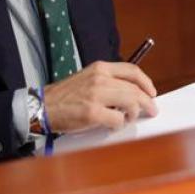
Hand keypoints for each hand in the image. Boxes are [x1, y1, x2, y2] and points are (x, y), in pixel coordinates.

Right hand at [43, 61, 157, 132]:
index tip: (152, 92)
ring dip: (134, 114)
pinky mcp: (93, 113)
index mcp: (100, 68)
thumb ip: (107, 81)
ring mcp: (97, 95)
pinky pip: (118, 119)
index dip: (146, 82)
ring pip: (131, 103)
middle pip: (135, 89)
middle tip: (151, 110)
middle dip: (147, 102)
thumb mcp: (88, 78)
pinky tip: (115, 125)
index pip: (132, 71)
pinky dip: (120, 124)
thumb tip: (130, 93)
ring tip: (129, 118)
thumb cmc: (65, 96)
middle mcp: (100, 78)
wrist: (42, 106)